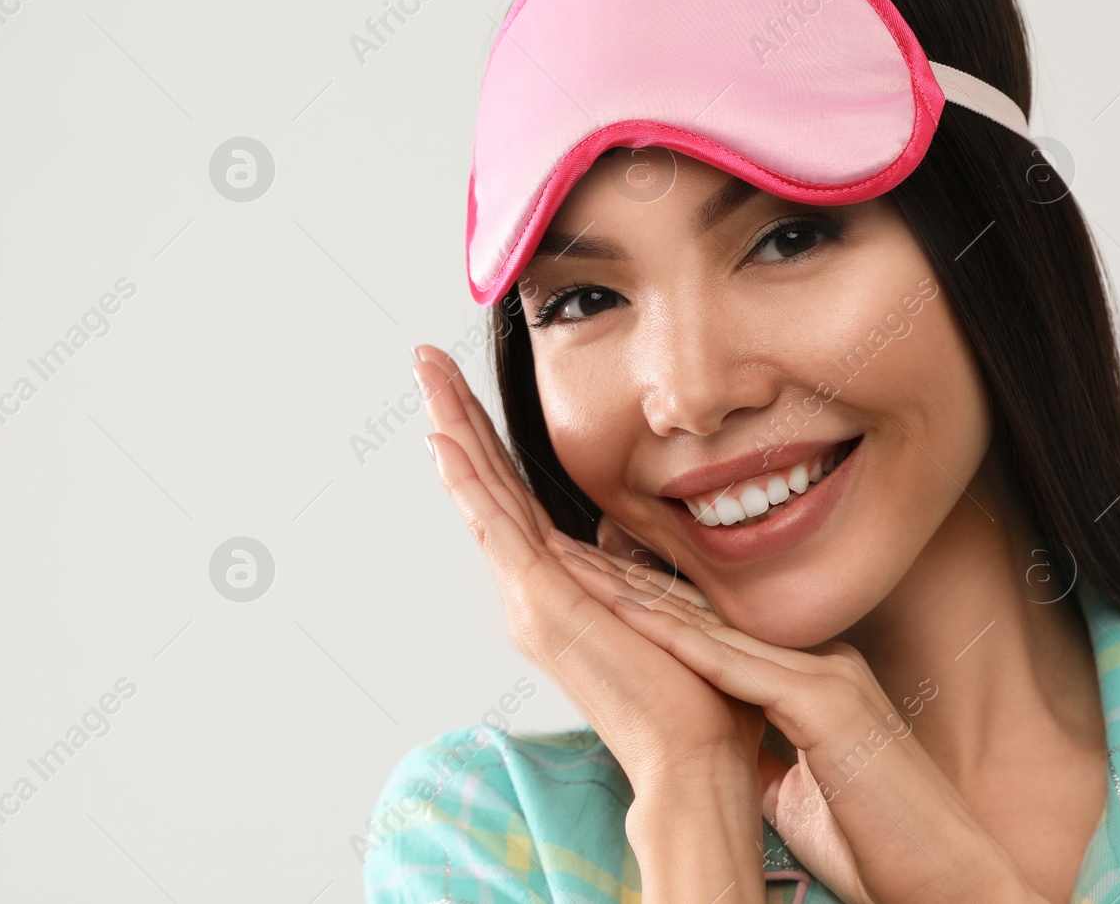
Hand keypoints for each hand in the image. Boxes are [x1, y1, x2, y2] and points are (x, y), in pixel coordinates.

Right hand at [412, 344, 766, 899]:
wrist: (693, 758)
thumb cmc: (690, 697)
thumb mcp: (655, 610)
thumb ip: (627, 569)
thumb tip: (620, 531)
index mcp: (556, 587)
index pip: (512, 497)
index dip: (485, 442)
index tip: (462, 395)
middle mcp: (529, 589)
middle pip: (485, 484)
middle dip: (454, 417)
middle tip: (426, 361)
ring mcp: (529, 597)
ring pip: (482, 494)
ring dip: (452, 429)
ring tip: (426, 376)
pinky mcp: (542, 605)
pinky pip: (497, 530)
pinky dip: (468, 483)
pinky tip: (443, 441)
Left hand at [564, 547, 1040, 903]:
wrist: (949, 880)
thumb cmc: (881, 845)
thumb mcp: (805, 791)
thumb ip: (769, 758)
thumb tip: (735, 759)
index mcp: (813, 680)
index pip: (714, 632)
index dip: (652, 606)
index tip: (595, 583)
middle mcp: (818, 662)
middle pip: (703, 614)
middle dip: (629, 582)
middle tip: (563, 548)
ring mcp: (824, 674)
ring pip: (708, 624)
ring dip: (635, 592)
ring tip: (571, 562)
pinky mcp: (824, 701)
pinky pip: (732, 662)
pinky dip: (673, 635)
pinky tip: (624, 610)